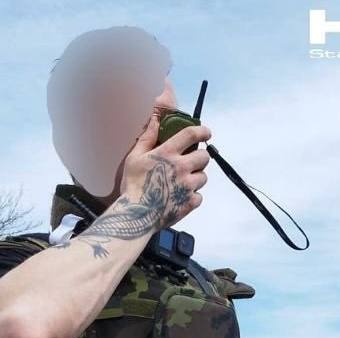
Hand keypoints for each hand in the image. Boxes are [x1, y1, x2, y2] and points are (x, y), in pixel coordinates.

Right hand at [119, 114, 210, 230]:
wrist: (136, 217)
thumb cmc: (133, 186)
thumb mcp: (134, 157)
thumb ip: (148, 137)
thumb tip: (155, 119)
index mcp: (167, 153)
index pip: (192, 134)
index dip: (202, 131)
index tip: (206, 133)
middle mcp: (181, 168)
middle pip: (204, 156)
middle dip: (200, 158)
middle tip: (191, 162)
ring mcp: (188, 186)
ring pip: (204, 177)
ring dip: (196, 177)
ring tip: (183, 183)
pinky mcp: (190, 203)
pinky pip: (199, 196)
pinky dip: (192, 196)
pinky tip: (180, 197)